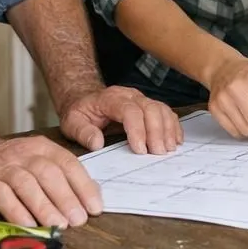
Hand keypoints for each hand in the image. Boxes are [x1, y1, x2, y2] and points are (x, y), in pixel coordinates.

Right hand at [0, 132, 102, 229]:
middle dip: (67, 198)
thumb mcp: (34, 161)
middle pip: (49, 174)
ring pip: (27, 185)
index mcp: (41, 148)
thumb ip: (59, 175)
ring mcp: (2, 168)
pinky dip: (17, 211)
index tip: (95, 207)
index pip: (68, 164)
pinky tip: (29, 224)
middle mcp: (23, 154)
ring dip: (45, 206)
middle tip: (79, 219)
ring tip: (58, 224)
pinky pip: (3, 197)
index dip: (83, 186)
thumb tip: (89, 197)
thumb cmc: (6, 165)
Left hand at [59, 85, 182, 154]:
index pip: (129, 110)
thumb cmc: (81, 113)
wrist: (85, 100)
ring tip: (168, 149)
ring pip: (161, 109)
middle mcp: (130, 95)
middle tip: (158, 153)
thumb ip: (82, 132)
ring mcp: (142, 99)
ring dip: (168, 129)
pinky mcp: (149, 106)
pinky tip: (175, 140)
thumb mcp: (72, 123)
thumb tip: (97, 143)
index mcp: (111, 98)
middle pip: (150, 108)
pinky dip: (173, 126)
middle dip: (157, 131)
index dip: (138, 129)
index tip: (140, 150)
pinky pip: (166, 112)